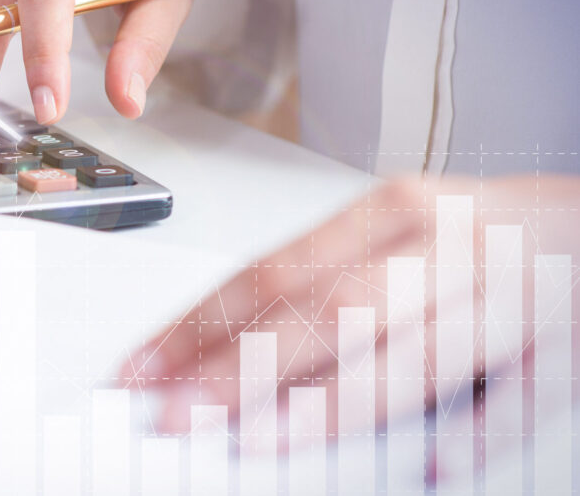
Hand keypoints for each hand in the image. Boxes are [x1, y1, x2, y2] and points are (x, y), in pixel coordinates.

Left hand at [123, 174, 579, 434]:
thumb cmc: (477, 237)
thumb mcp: (395, 237)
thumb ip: (321, 285)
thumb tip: (220, 344)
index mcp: (387, 215)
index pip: (270, 273)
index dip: (199, 324)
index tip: (143, 367)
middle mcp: (439, 248)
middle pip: (324, 313)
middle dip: (239, 368)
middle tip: (175, 414)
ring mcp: (505, 295)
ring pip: (408, 354)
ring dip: (328, 401)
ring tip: (263, 437)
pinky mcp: (566, 347)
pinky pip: (520, 397)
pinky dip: (477, 431)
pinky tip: (433, 465)